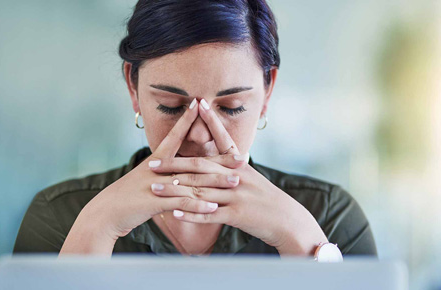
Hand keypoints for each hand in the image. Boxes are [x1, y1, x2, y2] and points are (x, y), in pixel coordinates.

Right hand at [79, 99, 223, 239]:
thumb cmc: (128, 196)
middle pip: (194, 161)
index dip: (187, 119)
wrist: (106, 213)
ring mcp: (156, 185)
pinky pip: (180, 203)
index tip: (199, 104)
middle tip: (242, 157)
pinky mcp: (154, 202)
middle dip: (219, 159)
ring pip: (191, 181)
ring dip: (215, 183)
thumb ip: (164, 171)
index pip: (174, 135)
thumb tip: (179, 167)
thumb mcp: (146, 178)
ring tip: (235, 182)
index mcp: (157, 160)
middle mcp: (158, 169)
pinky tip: (213, 208)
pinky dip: (197, 205)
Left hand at [149, 99, 328, 255]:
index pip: (223, 138)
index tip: (198, 103)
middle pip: (201, 166)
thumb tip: (219, 159)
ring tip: (155, 188)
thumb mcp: (252, 178)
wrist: (288, 221)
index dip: (211, 121)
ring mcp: (236, 195)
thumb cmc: (267, 199)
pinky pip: (209, 214)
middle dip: (174, 164)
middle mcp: (237, 176)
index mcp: (240, 165)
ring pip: (200, 190)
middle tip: (152, 163)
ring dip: (175, 190)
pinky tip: (174, 212)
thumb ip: (233, 168)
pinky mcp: (236, 215)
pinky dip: (191, 213)